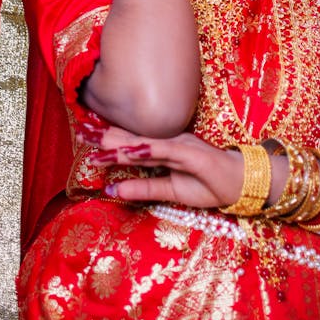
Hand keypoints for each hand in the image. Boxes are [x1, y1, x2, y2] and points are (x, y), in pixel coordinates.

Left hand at [87, 125, 243, 209]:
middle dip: (105, 133)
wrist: (240, 183)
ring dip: (119, 141)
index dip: (107, 139)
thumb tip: (112, 188)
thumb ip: (142, 188)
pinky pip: (163, 151)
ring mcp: (178, 145)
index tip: (84, 134)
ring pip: (143, 142)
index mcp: (163, 149)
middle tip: (79, 128)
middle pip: (131, 137)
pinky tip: (128, 151)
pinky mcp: (189, 153)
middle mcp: (167, 142)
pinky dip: (145, 150)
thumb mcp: (169, 191)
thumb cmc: (208, 185)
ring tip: (95, 140)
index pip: (130, 143)